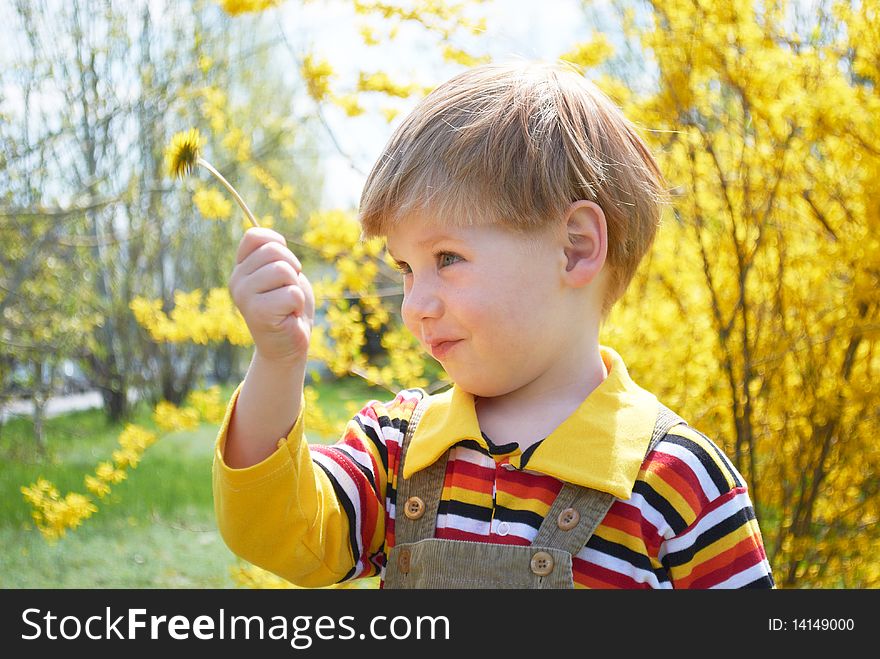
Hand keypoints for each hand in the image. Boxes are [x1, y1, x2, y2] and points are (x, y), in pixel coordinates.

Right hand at [229, 228, 314, 364]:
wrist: (288, 346)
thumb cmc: (288, 307)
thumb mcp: (282, 274)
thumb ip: (275, 255)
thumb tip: (274, 239)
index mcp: (240, 268)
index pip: (255, 236)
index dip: (278, 244)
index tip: (285, 265)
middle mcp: (236, 281)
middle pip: (274, 251)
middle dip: (292, 268)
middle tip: (288, 290)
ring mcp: (244, 297)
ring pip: (283, 270)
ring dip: (295, 287)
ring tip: (288, 304)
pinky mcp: (258, 313)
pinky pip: (292, 293)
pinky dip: (298, 305)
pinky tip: (288, 316)